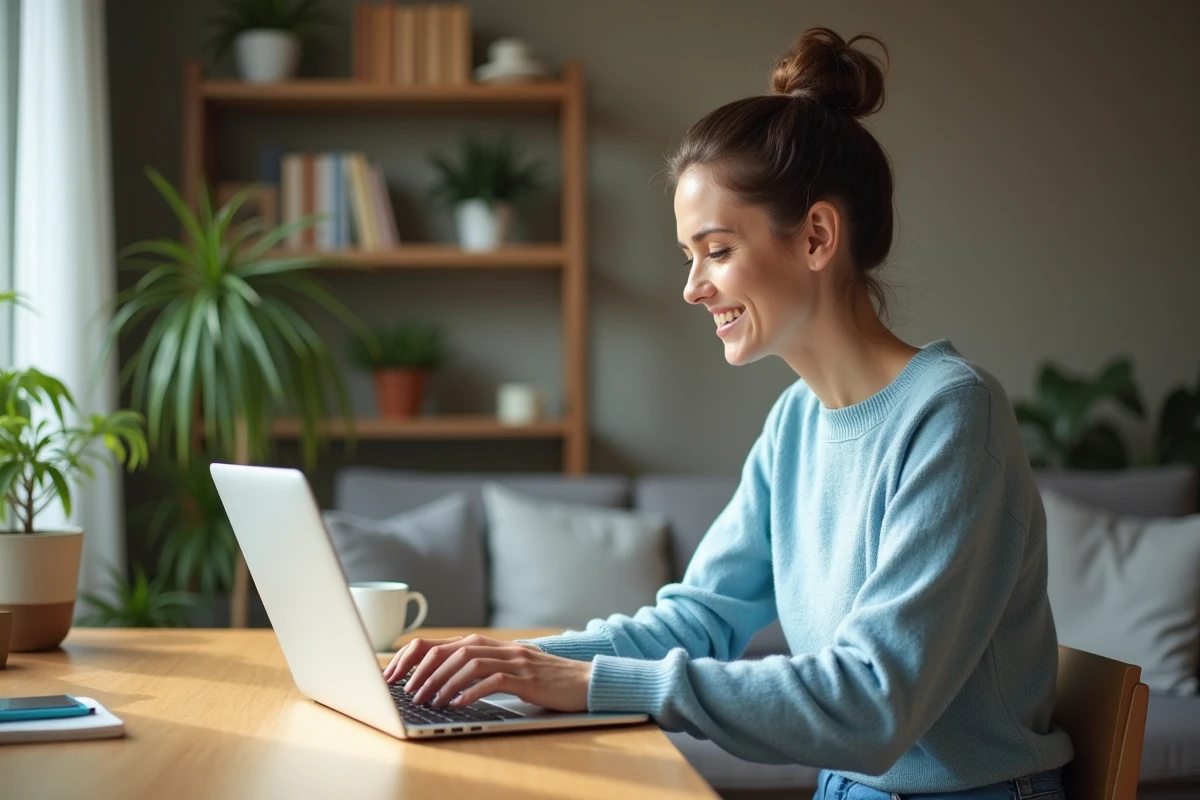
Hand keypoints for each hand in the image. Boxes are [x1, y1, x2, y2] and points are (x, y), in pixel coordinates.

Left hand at [382, 633, 591, 711]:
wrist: (583, 680)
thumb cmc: (542, 679)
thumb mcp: (505, 669)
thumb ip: (477, 669)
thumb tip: (436, 681)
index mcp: (487, 645)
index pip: (439, 643)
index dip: (411, 658)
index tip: (391, 676)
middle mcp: (497, 648)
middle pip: (449, 649)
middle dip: (422, 670)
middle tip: (405, 691)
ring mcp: (513, 660)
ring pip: (468, 662)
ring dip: (443, 682)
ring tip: (427, 700)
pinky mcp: (526, 677)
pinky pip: (493, 680)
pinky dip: (471, 691)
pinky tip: (457, 704)